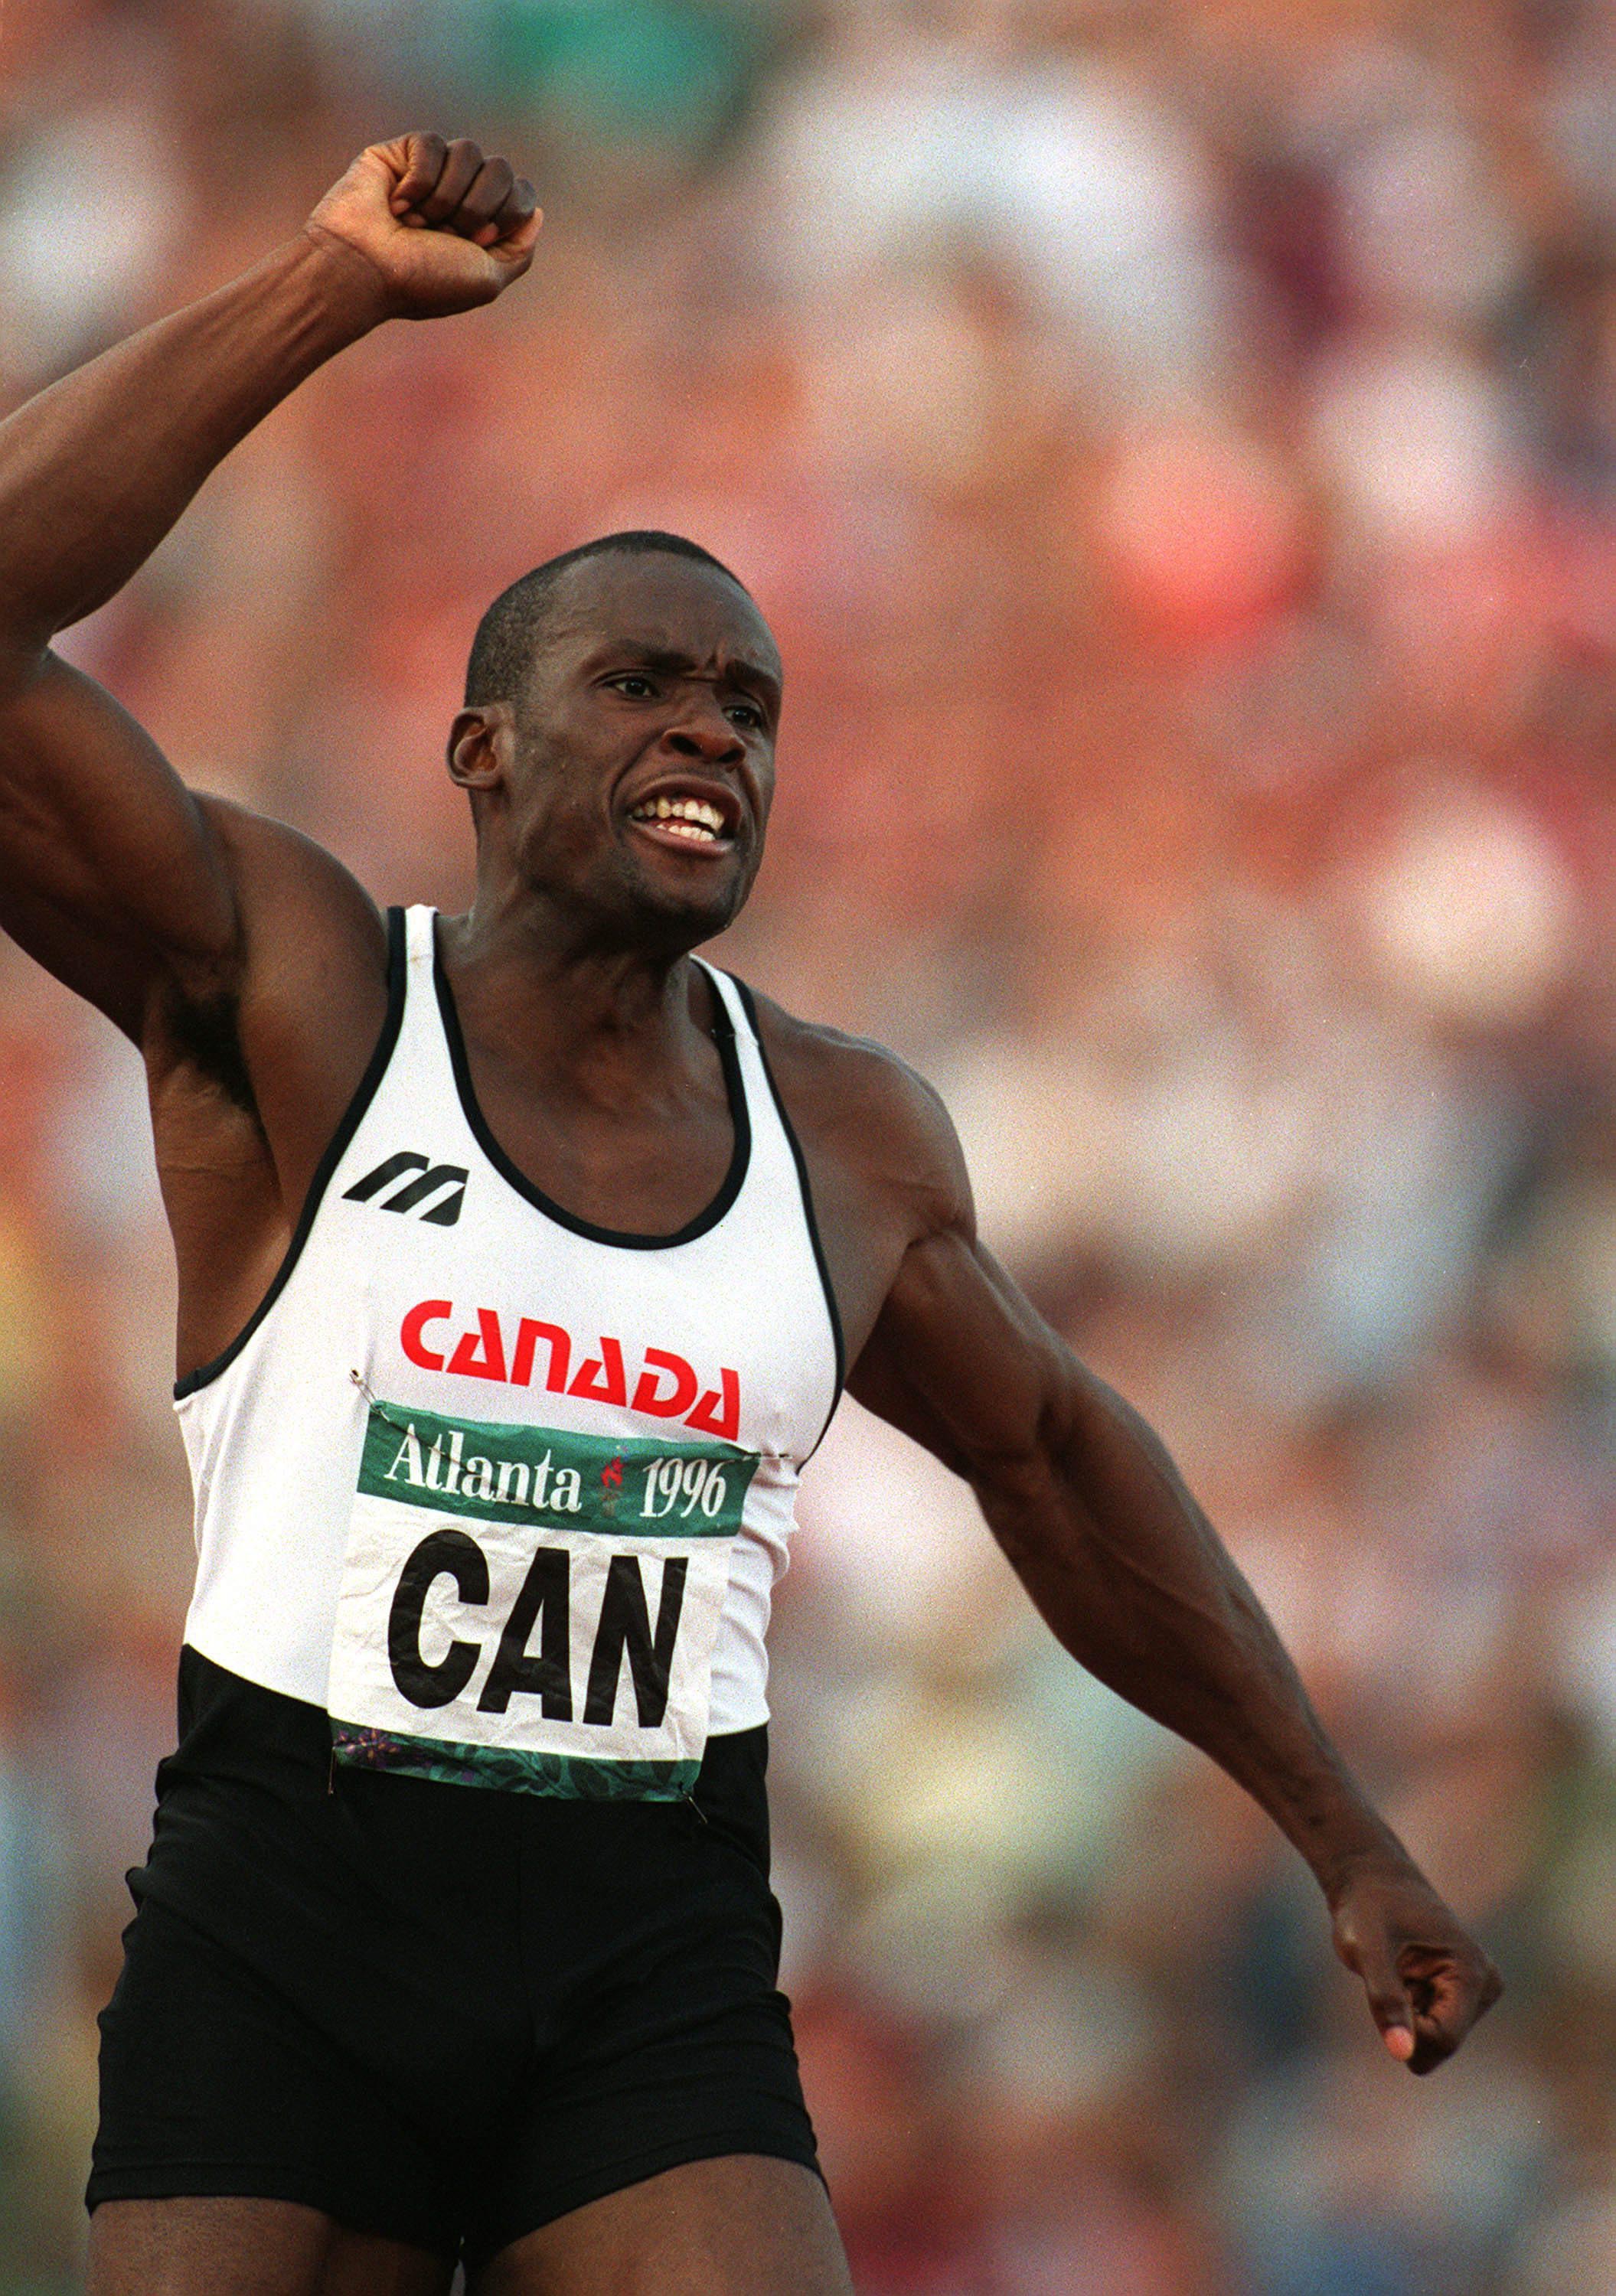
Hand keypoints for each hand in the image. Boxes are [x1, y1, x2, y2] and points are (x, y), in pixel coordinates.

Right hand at [303, 133, 540, 320]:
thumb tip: (536, 212)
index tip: (477, 240)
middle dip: (476, 206)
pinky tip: (397, 205)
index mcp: (484, 225)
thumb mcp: (487, 280)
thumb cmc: (423, 281)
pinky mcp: (402, 153)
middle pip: (500, 169)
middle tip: (444, 233)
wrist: (366, 270)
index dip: (506, 213)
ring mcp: (432, 173)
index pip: (522, 194)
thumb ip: (519, 250)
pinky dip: (419, 181)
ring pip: (468, 152)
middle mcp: (461, 196)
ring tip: (416, 223)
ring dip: (445, 197)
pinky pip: (432, 145)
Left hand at [1330, 1856, 1501, 2073]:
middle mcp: (1486, 1984)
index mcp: (1472, 1971)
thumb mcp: (1365, 1949)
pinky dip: (1410, 2010)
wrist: (1373, 1881)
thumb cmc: (1367, 1908)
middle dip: (1407, 2021)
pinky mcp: (1466, 1996)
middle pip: (1442, 2045)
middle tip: (1391, 1975)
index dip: (1406, 2032)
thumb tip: (1402, 2053)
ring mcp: (1479, 1991)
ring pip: (1435, 2040)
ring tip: (1399, 1971)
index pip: (1444, 2040)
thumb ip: (1384, 1999)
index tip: (1383, 1993)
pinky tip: (1406, 1974)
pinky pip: (1432, 2029)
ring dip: (1407, 2014)